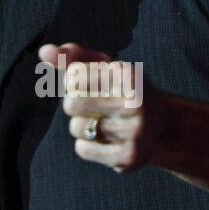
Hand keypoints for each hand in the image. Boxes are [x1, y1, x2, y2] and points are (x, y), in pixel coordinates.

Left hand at [38, 42, 173, 173]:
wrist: (164, 126)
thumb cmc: (124, 90)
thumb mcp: (105, 67)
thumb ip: (74, 56)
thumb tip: (44, 52)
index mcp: (128, 74)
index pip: (73, 77)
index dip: (74, 82)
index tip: (90, 84)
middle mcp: (135, 103)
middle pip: (71, 104)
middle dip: (74, 104)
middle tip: (93, 105)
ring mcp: (134, 132)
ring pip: (75, 127)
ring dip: (82, 125)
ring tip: (104, 122)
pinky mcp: (128, 157)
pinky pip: (82, 149)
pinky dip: (87, 144)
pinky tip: (105, 139)